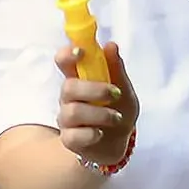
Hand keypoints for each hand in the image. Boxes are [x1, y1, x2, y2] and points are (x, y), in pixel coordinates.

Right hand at [51, 41, 136, 168]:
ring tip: (116, 118)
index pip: (64, 61)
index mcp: (80, 79)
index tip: (81, 52)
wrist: (119, 143)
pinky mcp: (69, 139)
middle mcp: (68, 97)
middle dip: (93, 90)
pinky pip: (73, 136)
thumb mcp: (124, 89)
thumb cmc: (118, 111)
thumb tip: (110, 45)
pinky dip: (91, 134)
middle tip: (114, 94)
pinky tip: (100, 133)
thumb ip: (116, 69)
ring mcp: (66, 119)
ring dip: (100, 114)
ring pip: (72, 112)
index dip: (67, 54)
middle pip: (68, 87)